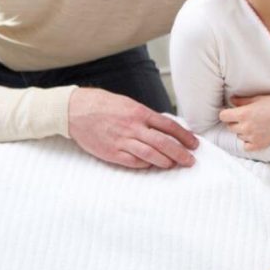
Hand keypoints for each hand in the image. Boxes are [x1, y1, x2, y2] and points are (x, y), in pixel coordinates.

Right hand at [68, 87, 197, 168]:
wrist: (75, 110)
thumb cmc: (103, 104)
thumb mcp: (128, 104)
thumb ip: (146, 116)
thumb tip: (164, 127)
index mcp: (140, 112)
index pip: (169, 126)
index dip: (184, 136)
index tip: (194, 144)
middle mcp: (133, 126)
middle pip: (163, 142)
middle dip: (180, 153)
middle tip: (191, 160)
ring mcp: (122, 140)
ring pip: (150, 154)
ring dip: (166, 161)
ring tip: (175, 164)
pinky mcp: (111, 152)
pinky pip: (133, 161)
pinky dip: (145, 164)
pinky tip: (153, 165)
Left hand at [219, 94, 269, 151]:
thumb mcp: (258, 98)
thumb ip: (242, 101)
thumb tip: (231, 100)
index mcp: (244, 113)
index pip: (223, 116)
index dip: (226, 113)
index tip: (230, 112)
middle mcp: (246, 127)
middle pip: (229, 126)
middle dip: (234, 122)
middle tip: (244, 117)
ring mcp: (252, 137)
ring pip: (238, 135)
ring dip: (242, 131)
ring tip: (253, 125)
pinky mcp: (259, 144)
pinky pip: (246, 146)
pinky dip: (248, 141)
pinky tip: (254, 134)